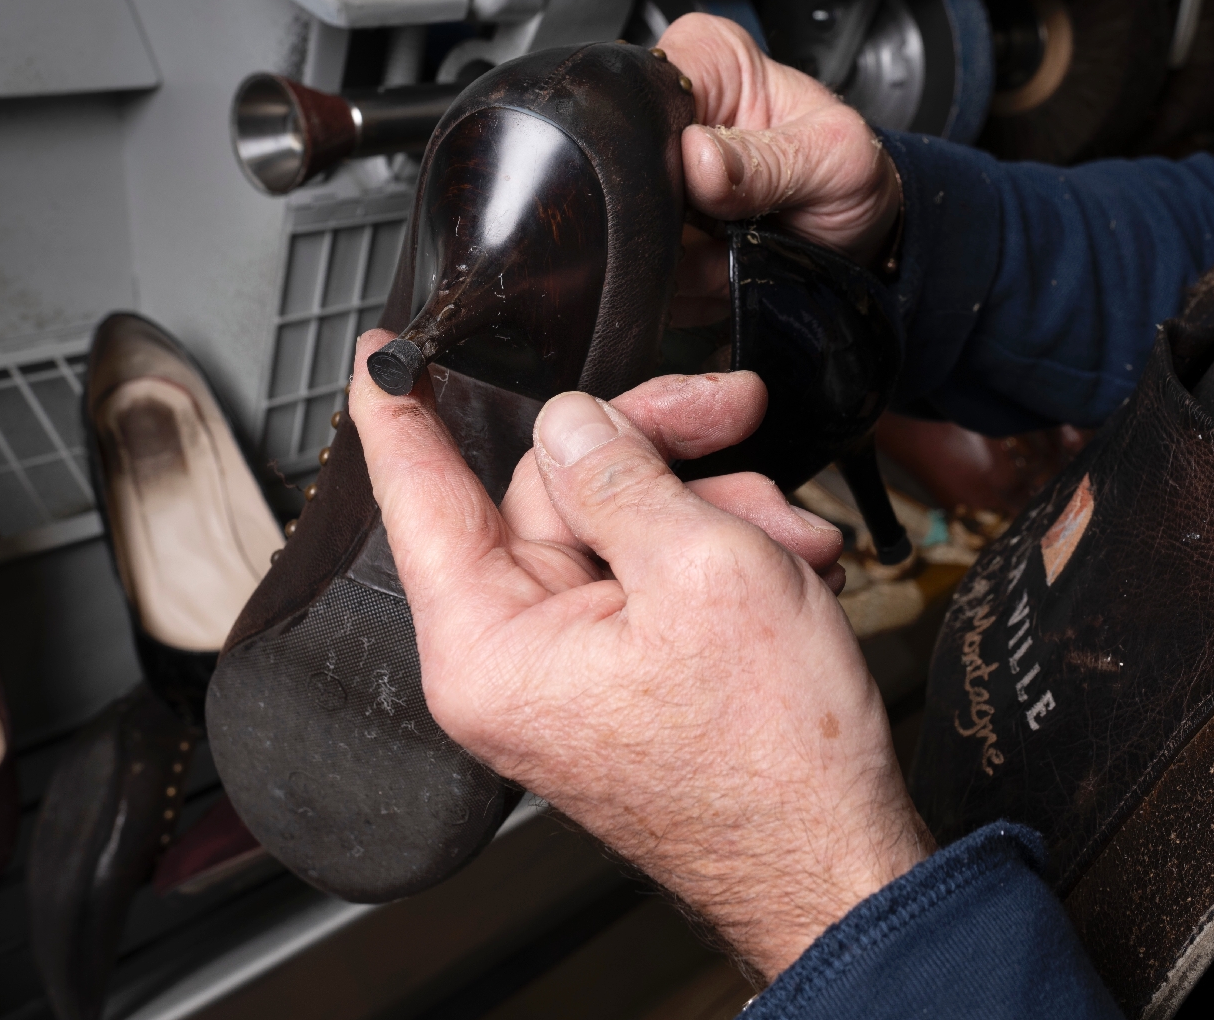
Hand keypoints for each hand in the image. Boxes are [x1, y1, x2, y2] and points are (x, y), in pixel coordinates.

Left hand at [351, 332, 934, 978]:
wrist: (835, 858)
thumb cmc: (770, 760)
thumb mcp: (703, 570)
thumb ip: (624, 475)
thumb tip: (574, 421)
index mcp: (490, 644)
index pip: (422, 496)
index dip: (402, 413)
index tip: (378, 355)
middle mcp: (514, 658)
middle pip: (553, 489)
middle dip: (659, 450)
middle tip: (728, 408)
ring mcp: (570, 668)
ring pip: (620, 524)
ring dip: (714, 509)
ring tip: (788, 541)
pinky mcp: (624, 674)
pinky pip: (652, 574)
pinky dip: (722, 555)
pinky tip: (786, 567)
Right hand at [659, 15, 902, 324]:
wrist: (863, 236)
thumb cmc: (849, 174)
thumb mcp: (834, 158)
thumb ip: (770, 161)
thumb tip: (698, 160)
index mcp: (709, 62)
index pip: (645, 94)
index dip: (666, 151)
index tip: (704, 190)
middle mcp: (671, 115)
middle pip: (626, 171)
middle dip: (679, 220)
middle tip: (736, 231)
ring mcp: (657, 179)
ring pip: (630, 233)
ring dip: (686, 263)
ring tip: (739, 251)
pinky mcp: (654, 234)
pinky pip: (647, 275)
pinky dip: (688, 288)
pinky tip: (725, 270)